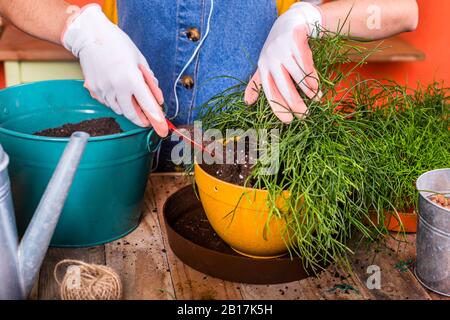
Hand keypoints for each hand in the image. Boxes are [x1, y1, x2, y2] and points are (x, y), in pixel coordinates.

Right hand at [62, 4, 167, 136]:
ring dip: (127, 109)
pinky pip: (107, 103)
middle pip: (131, 114)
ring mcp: (103, 90)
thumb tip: (156, 96)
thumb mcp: (139, 59)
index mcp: (131, 79)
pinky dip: (115, 102)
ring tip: (132, 100)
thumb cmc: (117, 44)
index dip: (155, 117)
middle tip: (147, 120)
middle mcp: (116, 87)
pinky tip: (117, 92)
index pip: (147, 104)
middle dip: (140, 119)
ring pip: (118, 110)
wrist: (90, 36)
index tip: (160, 126)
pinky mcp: (94, 89)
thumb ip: (149, 80)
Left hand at [244, 2, 322, 122]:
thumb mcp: (264, 65)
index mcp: (263, 68)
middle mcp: (271, 59)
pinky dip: (312, 75)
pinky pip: (306, 62)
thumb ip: (257, 83)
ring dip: (308, 90)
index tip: (288, 121)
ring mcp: (283, 49)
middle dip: (294, 103)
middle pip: (284, 86)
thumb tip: (246, 102)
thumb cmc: (276, 50)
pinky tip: (318, 86)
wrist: (289, 23)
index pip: (270, 92)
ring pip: (297, 75)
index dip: (278, 108)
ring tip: (316, 100)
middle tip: (304, 116)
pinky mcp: (296, 40)